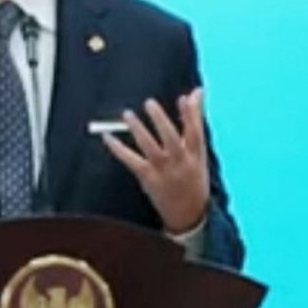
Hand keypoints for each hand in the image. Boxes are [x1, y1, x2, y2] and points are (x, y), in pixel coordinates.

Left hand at [101, 88, 209, 233]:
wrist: (189, 215)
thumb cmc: (194, 177)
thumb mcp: (199, 152)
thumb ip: (194, 121)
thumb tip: (195, 92)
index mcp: (195, 154)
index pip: (195, 132)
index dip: (190, 115)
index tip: (184, 97)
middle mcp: (180, 161)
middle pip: (170, 138)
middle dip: (160, 121)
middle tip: (149, 103)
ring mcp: (163, 171)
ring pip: (149, 148)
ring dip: (138, 130)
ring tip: (128, 114)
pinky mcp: (148, 179)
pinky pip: (131, 161)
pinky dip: (118, 149)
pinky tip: (108, 137)